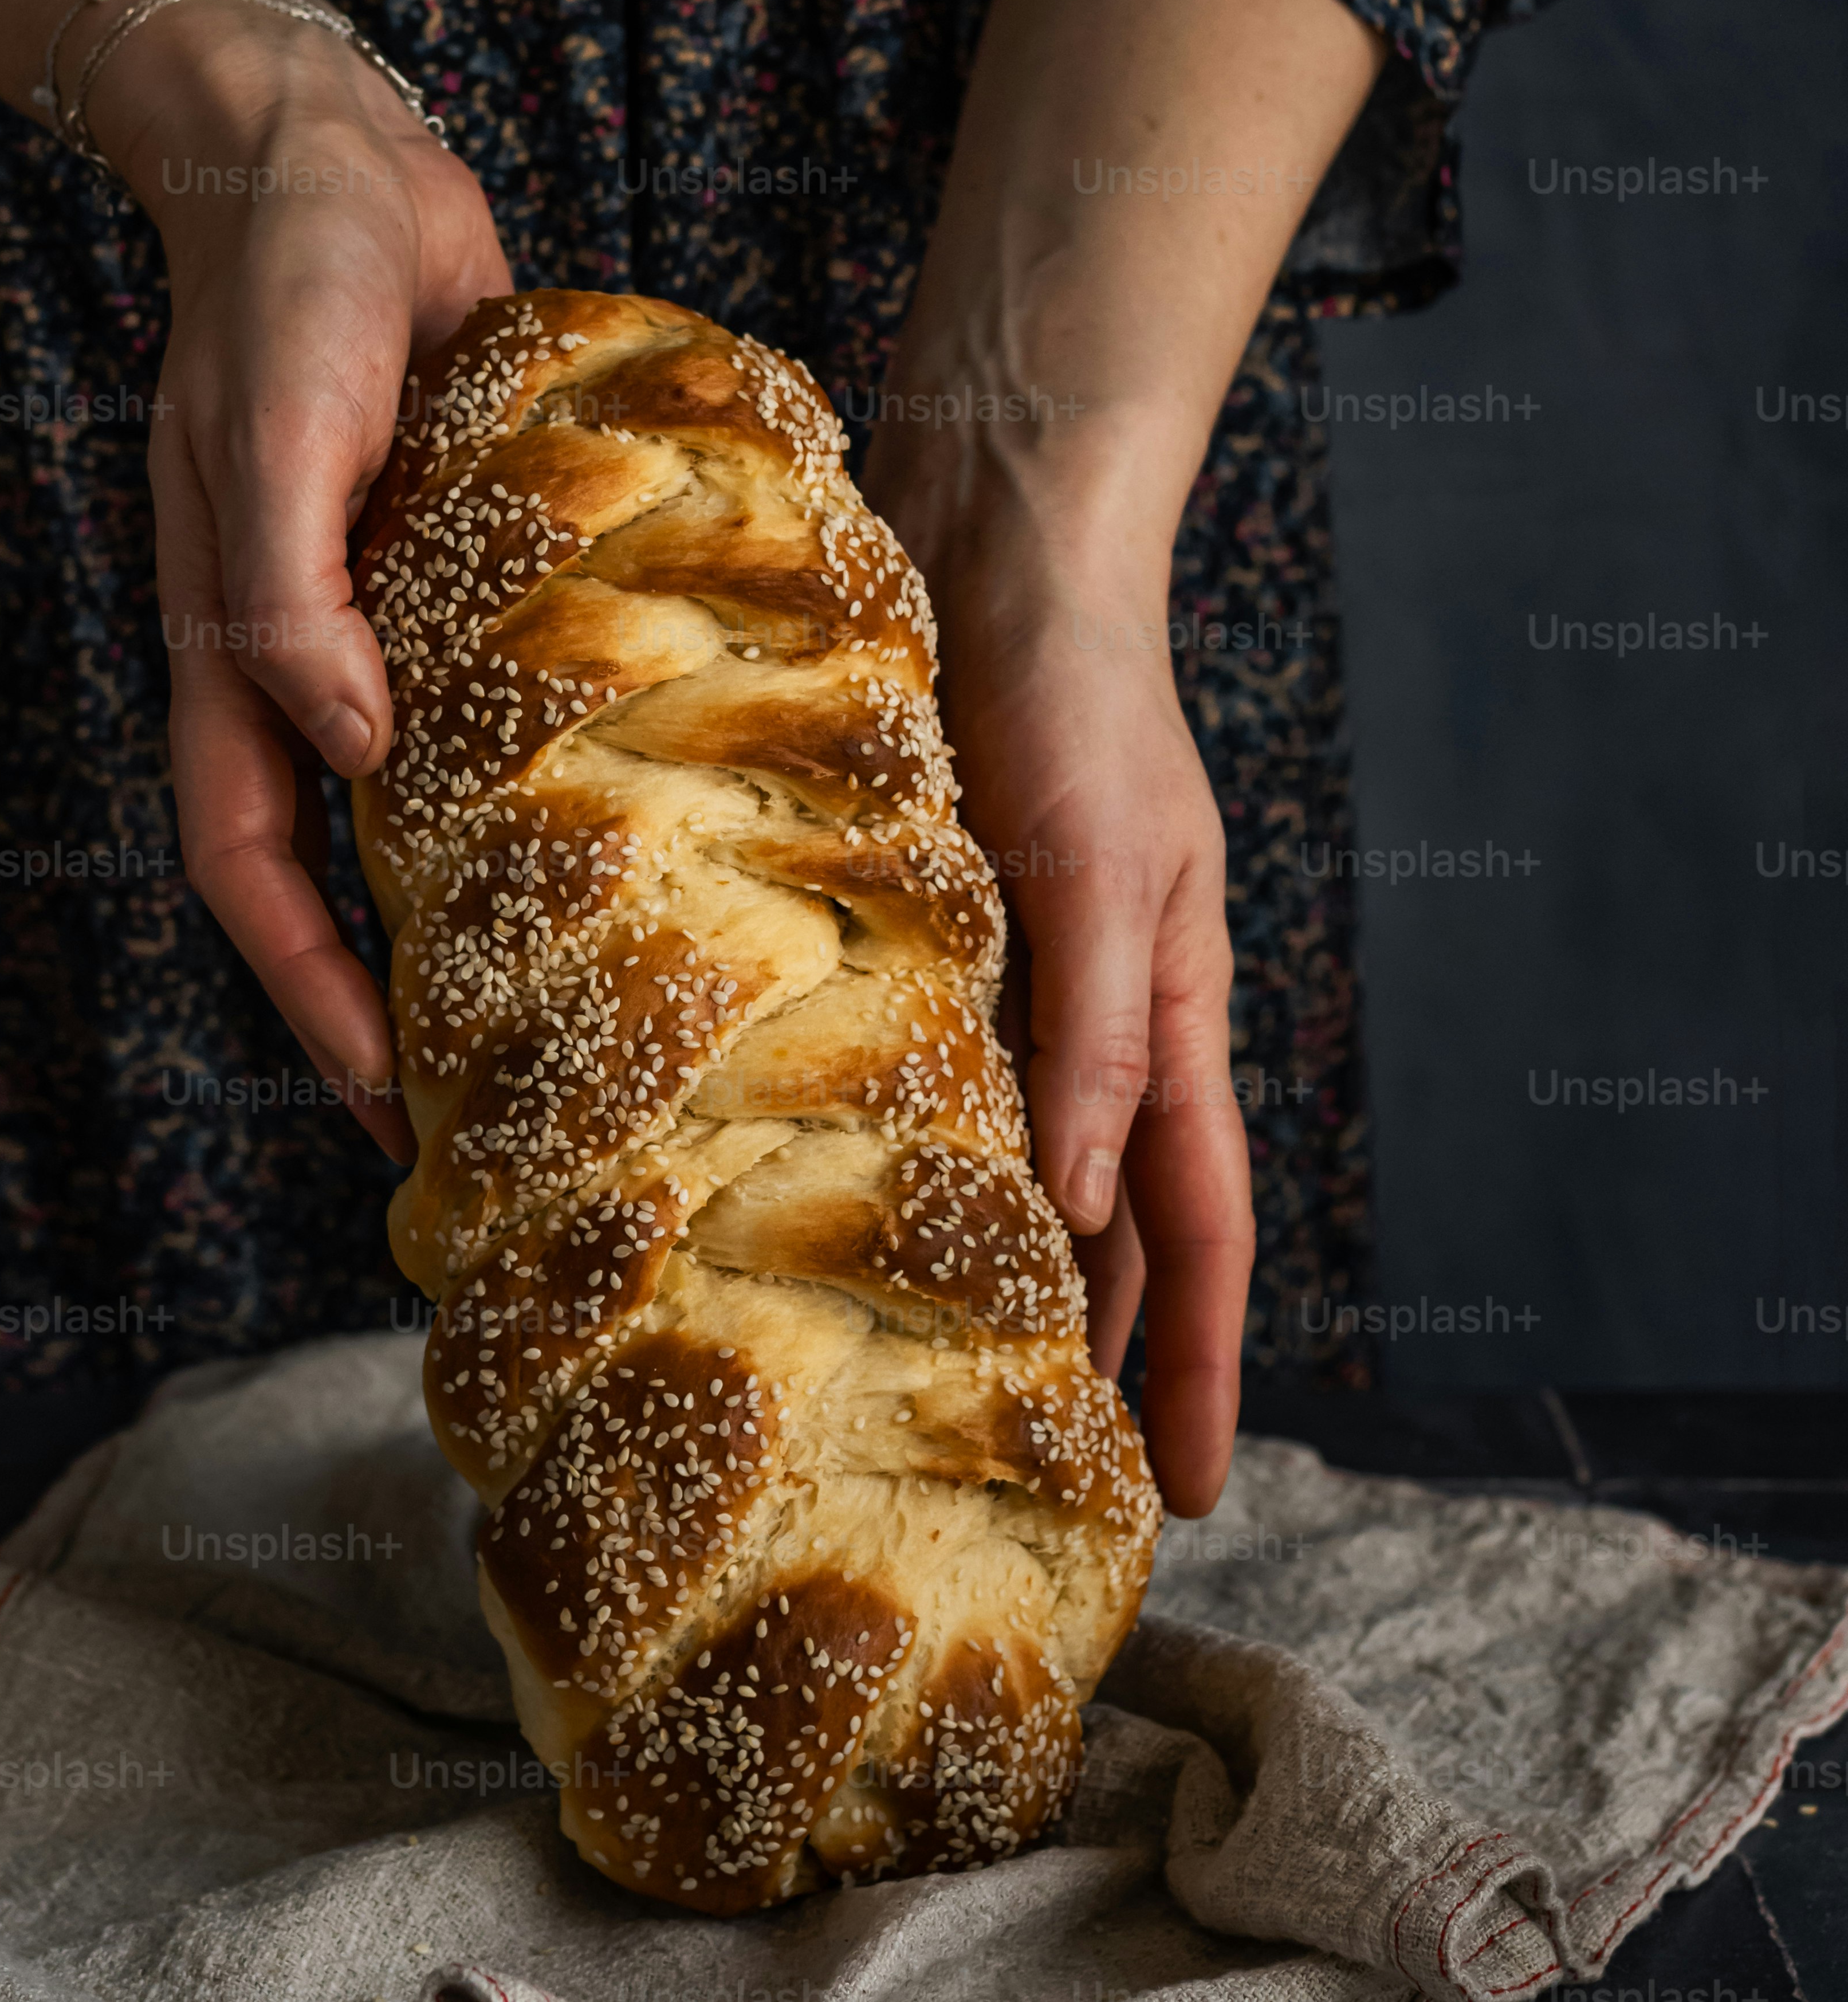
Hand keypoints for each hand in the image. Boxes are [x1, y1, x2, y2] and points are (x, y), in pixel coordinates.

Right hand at [101, 14, 509, 1160]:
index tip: (390, 1103)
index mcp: (238, 648)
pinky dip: (555, 753)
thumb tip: (346, 751)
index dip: (312, 997)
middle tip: (505, 1094)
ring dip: (484, 892)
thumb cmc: (289, 285)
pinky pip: (507, 684)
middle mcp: (315, 651)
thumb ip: (284, 589)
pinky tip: (646, 797)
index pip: (258, 868)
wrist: (335, 159)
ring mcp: (394, 609)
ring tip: (587, 988)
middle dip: (400, 990)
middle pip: (344, 865)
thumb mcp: (276, 427)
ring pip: (432, 792)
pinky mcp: (470, 556)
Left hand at [864, 417, 1254, 1516]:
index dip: (1193, 1359)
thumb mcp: (1101, 862)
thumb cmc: (1071, 688)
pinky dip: (889, 1150)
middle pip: (1105, 1217)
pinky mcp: (912, 918)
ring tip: (939, 1391)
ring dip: (989, 1268)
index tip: (1187, 1495)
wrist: (989, 530)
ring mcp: (1001, 965)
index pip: (1194, 1221)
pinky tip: (829, 1207)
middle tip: (1047, 1489)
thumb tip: (1088, 1209)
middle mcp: (1088, 1003)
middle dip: (1092, 1352)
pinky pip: (907, 1067)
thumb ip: (1099, 1029)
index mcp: (1165, 1001)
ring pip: (1005, 1156)